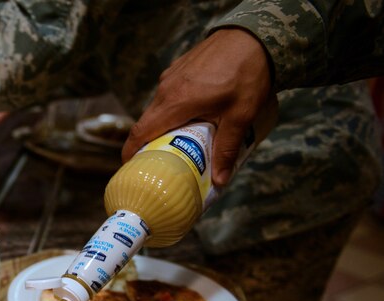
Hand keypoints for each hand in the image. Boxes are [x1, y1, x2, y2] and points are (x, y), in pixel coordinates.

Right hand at [122, 28, 273, 185]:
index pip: (140, 132)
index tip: (130, 166)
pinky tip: (192, 114)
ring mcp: (171, 76)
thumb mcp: (240, 116)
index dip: (130, 151)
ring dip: (164, 125)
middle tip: (161, 161)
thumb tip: (220, 181)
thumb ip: (227, 148)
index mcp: (175, 103)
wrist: (254, 35)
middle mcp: (166, 89)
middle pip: (147, 122)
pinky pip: (168, 94)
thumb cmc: (247, 74)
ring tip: (180, 139)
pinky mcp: (179, 68)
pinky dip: (172, 109)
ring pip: (158, 108)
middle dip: (149, 143)